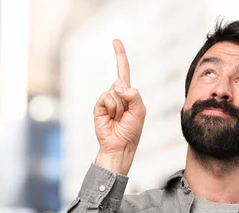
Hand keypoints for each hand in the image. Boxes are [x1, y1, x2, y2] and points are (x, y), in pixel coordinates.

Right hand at [93, 39, 145, 174]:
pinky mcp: (98, 107)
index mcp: (128, 93)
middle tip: (126, 114)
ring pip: (114, 91)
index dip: (120, 56)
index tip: (115, 41)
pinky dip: (112, 108)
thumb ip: (133, 95)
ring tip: (120, 118)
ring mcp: (106, 100)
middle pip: (120, 80)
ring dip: (120, 106)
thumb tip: (117, 86)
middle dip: (126, 95)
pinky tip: (112, 118)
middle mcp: (116, 94)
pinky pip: (107, 98)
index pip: (123, 70)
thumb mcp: (140, 110)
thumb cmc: (132, 130)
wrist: (120, 145)